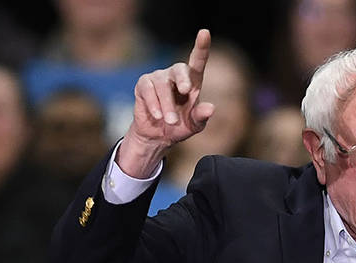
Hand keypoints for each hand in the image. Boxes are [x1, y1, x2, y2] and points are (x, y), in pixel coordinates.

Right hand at [117, 29, 215, 177]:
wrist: (157, 136)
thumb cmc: (179, 126)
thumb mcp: (194, 125)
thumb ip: (201, 116)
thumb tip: (211, 108)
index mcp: (192, 81)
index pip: (198, 61)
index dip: (202, 46)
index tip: (205, 33)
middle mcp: (175, 75)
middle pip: (179, 69)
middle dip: (183, 79)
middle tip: (186, 90)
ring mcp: (158, 77)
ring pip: (163, 85)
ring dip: (167, 105)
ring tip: (170, 121)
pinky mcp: (144, 84)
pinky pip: (148, 90)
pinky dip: (154, 104)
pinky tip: (158, 116)